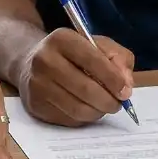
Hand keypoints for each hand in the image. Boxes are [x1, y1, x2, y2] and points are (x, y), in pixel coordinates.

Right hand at [14, 28, 134, 126]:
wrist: (31, 63)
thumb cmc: (72, 54)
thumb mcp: (97, 45)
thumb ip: (118, 58)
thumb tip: (126, 84)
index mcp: (62, 39)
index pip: (92, 60)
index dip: (113, 78)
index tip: (126, 91)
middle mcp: (45, 60)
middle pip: (86, 89)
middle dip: (109, 100)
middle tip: (118, 104)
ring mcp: (37, 84)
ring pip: (78, 108)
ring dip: (98, 111)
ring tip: (104, 106)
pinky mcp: (35, 105)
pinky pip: (68, 119)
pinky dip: (84, 117)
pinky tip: (86, 108)